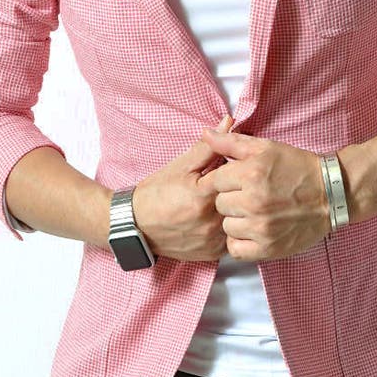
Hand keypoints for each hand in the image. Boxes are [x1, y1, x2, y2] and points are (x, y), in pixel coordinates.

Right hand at [132, 114, 233, 261]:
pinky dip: (228, 227)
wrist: (136, 225)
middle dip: (236, 190)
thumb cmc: (156, 193)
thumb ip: (208, 146)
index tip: (231, 167)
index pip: (236, 176)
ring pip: (239, 219)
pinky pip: (232, 238)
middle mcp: (210, 220)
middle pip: (240, 199)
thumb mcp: (180, 165)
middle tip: (224, 186)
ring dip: (234, 210)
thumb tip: (228, 122)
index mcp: (203, 195)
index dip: (235, 170)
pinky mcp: (212, 253)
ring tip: (218, 203)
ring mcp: (212, 240)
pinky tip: (216, 219)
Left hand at [196, 126, 330, 260]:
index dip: (224, 179)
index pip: (214, 180)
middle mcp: (254, 202)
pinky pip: (236, 249)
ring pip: (226, 226)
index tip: (236, 181)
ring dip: (236, 220)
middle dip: (231, 199)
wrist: (331, 194)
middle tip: (248, 195)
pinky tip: (251, 230)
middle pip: (219, 204)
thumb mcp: (265, 147)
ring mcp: (261, 228)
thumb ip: (230, 142)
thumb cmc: (296, 167)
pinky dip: (241, 241)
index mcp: (251, 174)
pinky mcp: (268, 248)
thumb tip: (204, 134)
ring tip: (252, 212)